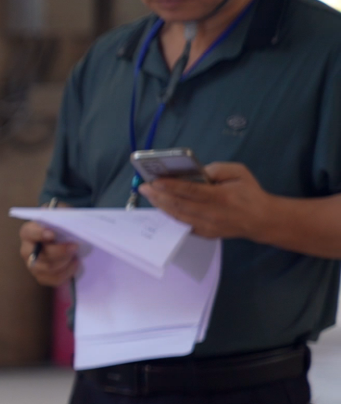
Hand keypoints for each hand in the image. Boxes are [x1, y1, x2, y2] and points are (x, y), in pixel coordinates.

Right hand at [18, 218, 79, 286]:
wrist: (63, 239)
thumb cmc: (60, 226)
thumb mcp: (61, 214)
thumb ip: (60, 213)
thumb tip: (58, 213)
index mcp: (28, 233)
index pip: (29, 233)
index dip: (39, 234)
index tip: (52, 235)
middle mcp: (27, 250)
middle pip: (39, 255)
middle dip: (59, 252)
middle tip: (75, 246)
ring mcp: (32, 266)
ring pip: (48, 268)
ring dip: (65, 263)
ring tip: (76, 256)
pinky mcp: (41, 277)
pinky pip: (54, 279)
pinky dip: (67, 273)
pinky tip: (74, 264)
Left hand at [140, 162, 273, 240]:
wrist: (261, 220)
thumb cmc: (249, 192)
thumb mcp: (239, 172)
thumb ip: (217, 169)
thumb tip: (194, 172)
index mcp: (222, 197)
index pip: (190, 191)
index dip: (170, 186)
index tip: (154, 180)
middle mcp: (212, 213)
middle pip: (179, 205)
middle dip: (158, 195)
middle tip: (143, 186)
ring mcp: (207, 226)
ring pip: (177, 216)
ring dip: (160, 205)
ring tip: (149, 194)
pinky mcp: (204, 234)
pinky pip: (182, 224)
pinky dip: (169, 214)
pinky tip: (160, 205)